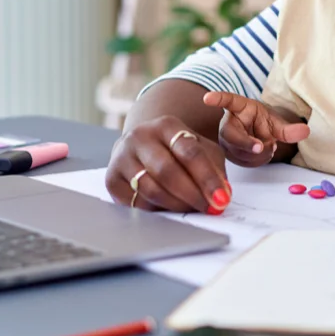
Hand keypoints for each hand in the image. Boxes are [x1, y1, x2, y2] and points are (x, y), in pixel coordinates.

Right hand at [105, 116, 231, 214]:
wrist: (142, 146)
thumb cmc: (177, 150)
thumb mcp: (201, 149)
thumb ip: (214, 169)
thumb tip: (222, 194)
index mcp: (166, 125)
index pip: (189, 152)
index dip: (207, 178)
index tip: (221, 199)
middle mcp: (140, 136)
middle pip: (167, 170)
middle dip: (191, 194)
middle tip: (208, 208)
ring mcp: (122, 157)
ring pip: (150, 189)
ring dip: (176, 204)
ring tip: (192, 209)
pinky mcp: (112, 178)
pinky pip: (136, 202)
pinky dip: (157, 210)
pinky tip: (170, 208)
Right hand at [204, 91, 309, 166]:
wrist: (258, 135)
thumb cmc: (263, 123)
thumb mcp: (276, 123)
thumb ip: (289, 129)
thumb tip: (306, 131)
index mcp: (240, 108)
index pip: (228, 101)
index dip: (218, 99)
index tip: (207, 98)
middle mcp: (229, 124)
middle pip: (231, 135)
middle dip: (246, 143)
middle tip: (261, 147)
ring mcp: (227, 140)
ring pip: (237, 151)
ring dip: (257, 154)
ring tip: (270, 146)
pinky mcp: (229, 154)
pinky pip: (241, 161)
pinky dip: (256, 160)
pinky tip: (263, 154)